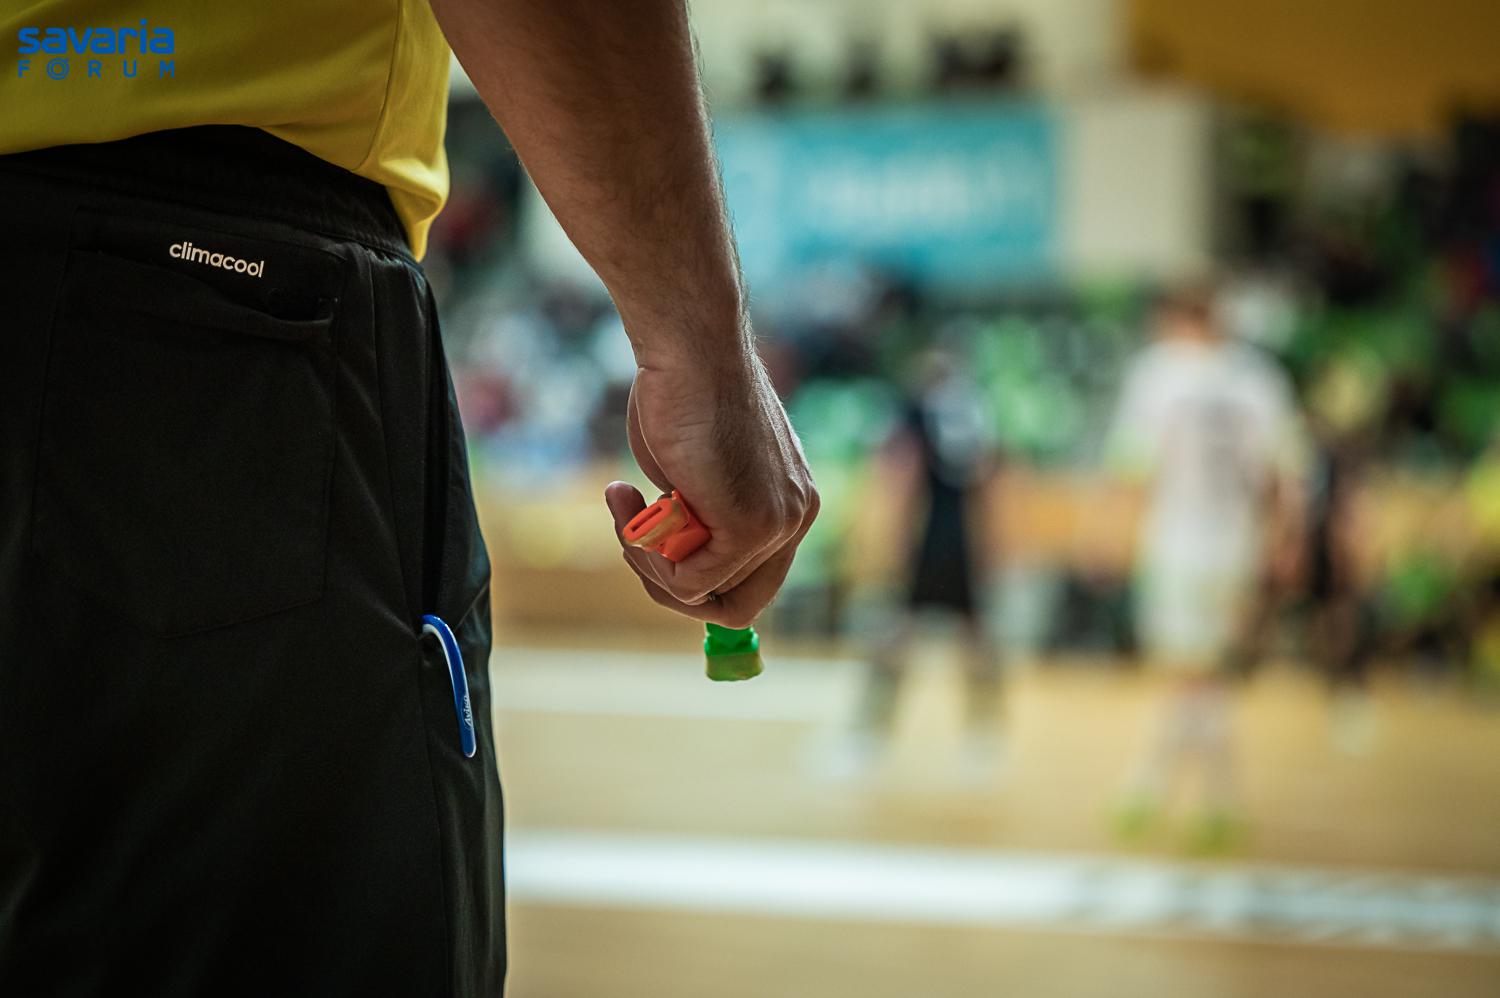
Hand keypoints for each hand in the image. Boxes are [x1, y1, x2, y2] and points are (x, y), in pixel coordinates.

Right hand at [604, 340, 817, 628]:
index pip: (753, 581)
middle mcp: (795, 518)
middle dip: (670, 584)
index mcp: (791, 501)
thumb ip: (700, 515)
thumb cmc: (682, 390)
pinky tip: (626, 495)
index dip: (696, 580)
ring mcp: (777, 525)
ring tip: (623, 504)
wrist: (689, 346)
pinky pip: (689, 582)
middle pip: (738, 603)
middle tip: (631, 539)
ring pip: (704, 594)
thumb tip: (677, 561)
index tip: (651, 550)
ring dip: (647, 561)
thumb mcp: (697, 468)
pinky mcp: (750, 527)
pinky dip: (645, 553)